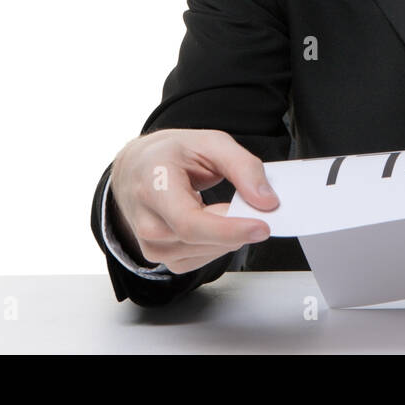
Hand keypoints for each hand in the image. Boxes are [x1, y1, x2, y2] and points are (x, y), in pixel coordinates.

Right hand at [109, 128, 276, 273]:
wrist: (138, 168)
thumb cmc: (171, 154)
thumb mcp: (212, 144)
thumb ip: (243, 168)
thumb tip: (267, 201)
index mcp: (154, 186)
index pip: (190, 222)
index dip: (229, 229)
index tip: (261, 227)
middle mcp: (147, 221)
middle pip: (200, 241)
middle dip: (238, 229)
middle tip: (261, 210)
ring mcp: (151, 244)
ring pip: (205, 253)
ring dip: (230, 236)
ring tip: (234, 209)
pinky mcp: (160, 257)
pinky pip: (200, 260)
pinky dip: (220, 244)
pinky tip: (220, 223)